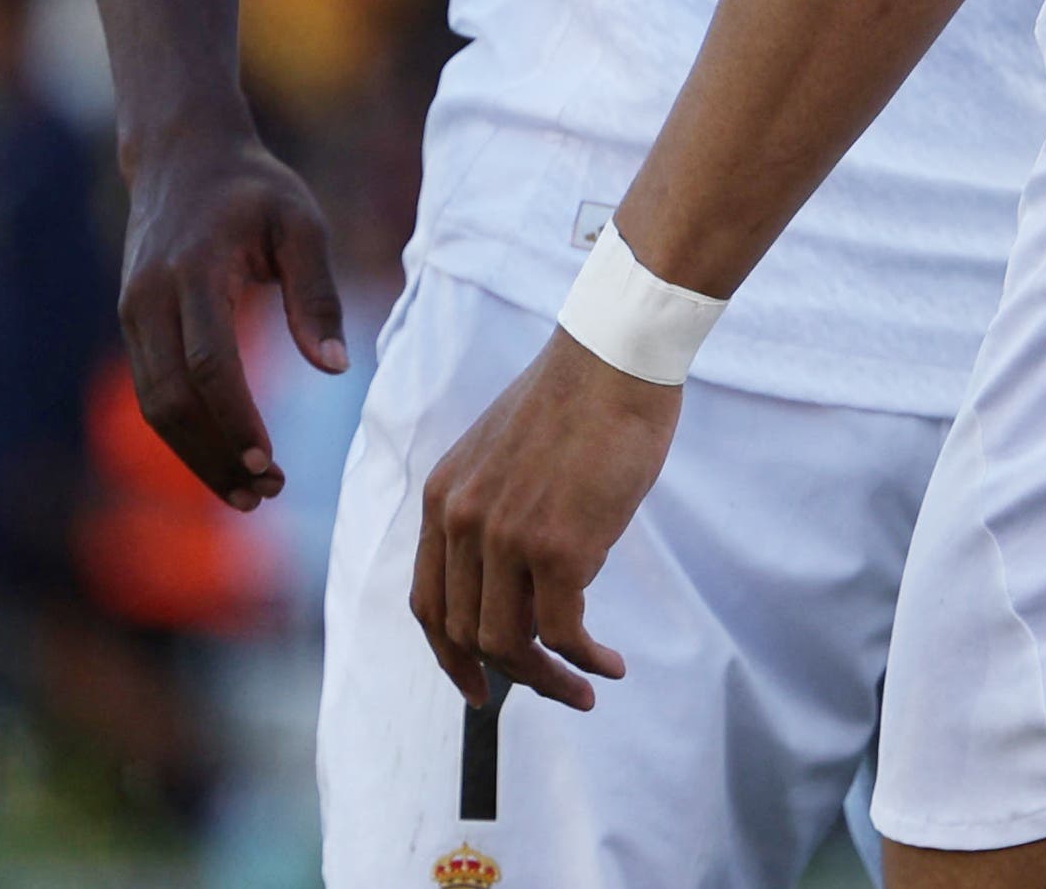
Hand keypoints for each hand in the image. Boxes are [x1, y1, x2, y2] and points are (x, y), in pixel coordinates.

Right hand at [116, 121, 346, 509]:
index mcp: (195, 269)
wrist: (182, 154)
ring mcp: (133, 312)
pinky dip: (185, 432)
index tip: (270, 461)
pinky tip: (224, 457)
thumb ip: (316, 294)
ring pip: (154, 405)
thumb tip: (336, 369)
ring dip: (198, 456)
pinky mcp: (132, 323)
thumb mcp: (301, 223)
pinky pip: (151, 391)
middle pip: (171, 399)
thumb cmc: (255, 188)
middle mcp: (151, 297)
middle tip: (267, 493)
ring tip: (250, 492)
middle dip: (215, 455)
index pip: (208, 361)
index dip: (235, 418)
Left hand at [412, 330, 680, 710]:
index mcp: (443, 498)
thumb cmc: (579, 398)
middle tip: (554, 689)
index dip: (450, 656)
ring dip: (548, 679)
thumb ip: (496, 510)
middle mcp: (462, 522)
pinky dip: (585, 659)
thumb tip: (523, 577)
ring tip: (586, 688)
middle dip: (509, 675)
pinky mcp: (558, 547)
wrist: (617, 357)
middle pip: (466, 633)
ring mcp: (506, 536)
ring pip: (510, 643)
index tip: (479, 687)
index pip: (428, 604)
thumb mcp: (506, 455)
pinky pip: (562, 631)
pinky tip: (610, 663)